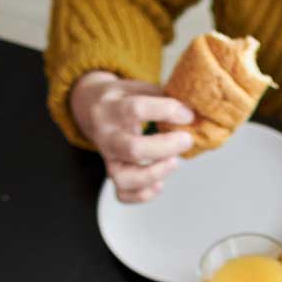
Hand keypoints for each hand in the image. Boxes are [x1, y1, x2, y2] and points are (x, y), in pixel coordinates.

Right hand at [69, 71, 194, 203]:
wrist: (89, 108)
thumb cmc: (121, 98)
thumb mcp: (136, 87)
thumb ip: (161, 96)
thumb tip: (193, 108)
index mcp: (111, 107)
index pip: (136, 109)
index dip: (166, 111)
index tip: (187, 115)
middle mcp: (106, 135)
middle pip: (133, 149)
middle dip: (165, 147)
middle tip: (187, 140)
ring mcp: (107, 157)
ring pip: (125, 178)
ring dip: (154, 174)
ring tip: (173, 163)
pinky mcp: (111, 172)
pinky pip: (123, 194)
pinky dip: (143, 194)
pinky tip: (160, 184)